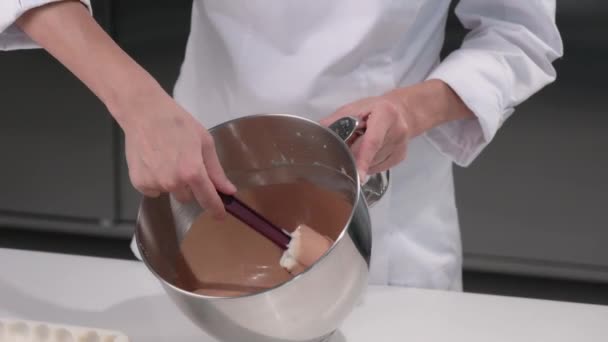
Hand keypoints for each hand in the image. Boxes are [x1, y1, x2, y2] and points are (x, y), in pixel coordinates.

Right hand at [116, 88, 235, 217]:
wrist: (144, 113)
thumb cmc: (177, 123)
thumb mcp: (204, 142)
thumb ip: (216, 171)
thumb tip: (228, 191)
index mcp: (192, 172)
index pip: (208, 199)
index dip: (216, 209)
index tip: (220, 216)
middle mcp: (173, 182)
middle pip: (188, 197)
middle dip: (190, 186)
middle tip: (185, 163)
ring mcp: (154, 183)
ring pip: (171, 193)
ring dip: (172, 182)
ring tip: (167, 158)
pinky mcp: (139, 183)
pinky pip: (154, 190)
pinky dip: (156, 180)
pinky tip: (154, 161)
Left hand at [320, 80, 474, 178]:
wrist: (404, 111)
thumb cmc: (376, 108)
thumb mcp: (356, 107)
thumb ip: (336, 120)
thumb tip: (317, 131)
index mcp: (386, 115)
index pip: (373, 142)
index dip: (363, 160)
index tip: (358, 176)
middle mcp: (397, 132)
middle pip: (369, 155)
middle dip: (353, 154)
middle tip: (348, 143)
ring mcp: (400, 147)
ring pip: (372, 164)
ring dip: (360, 159)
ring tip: (361, 142)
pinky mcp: (399, 158)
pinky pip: (377, 167)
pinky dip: (368, 163)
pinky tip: (368, 151)